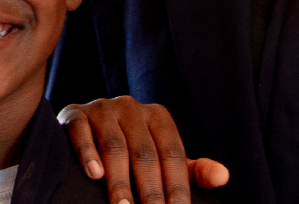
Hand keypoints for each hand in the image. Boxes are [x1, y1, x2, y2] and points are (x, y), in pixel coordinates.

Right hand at [60, 97, 228, 203]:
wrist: (83, 124)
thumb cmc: (130, 147)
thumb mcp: (162, 157)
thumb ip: (192, 169)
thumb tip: (223, 177)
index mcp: (158, 116)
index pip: (172, 154)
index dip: (176, 186)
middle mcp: (132, 107)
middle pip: (144, 154)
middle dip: (149, 190)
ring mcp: (102, 108)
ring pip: (114, 147)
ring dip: (119, 181)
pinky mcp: (74, 114)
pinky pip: (81, 133)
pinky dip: (88, 154)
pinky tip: (93, 174)